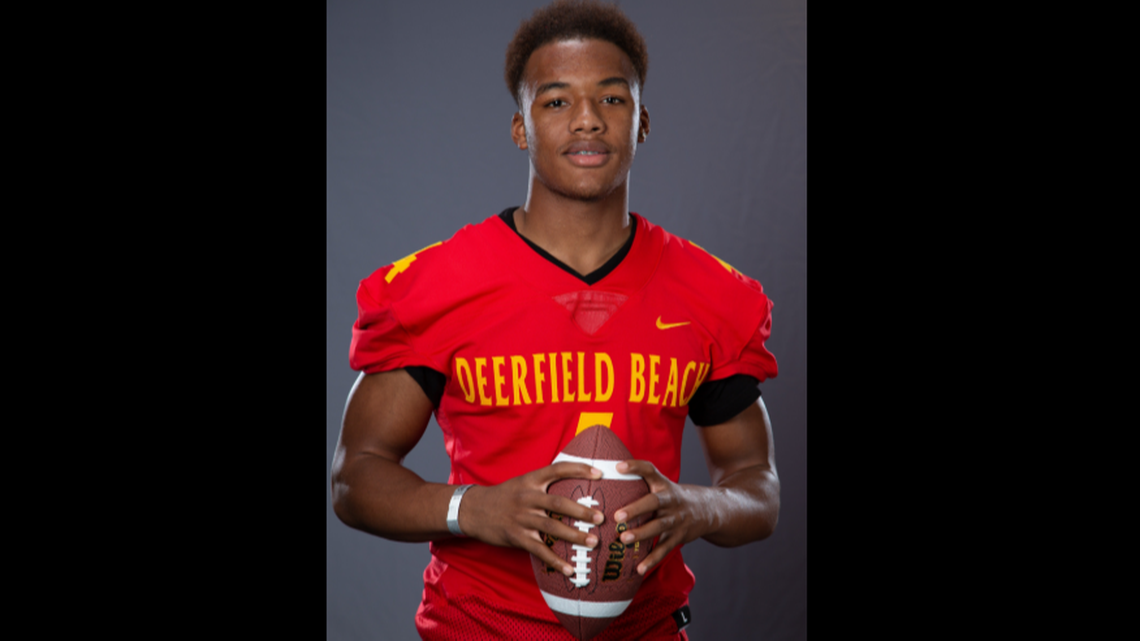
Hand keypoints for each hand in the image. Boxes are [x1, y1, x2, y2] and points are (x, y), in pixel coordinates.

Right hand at [460, 463, 605, 575]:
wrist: (473, 509)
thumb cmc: (503, 496)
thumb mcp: (521, 482)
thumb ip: (543, 483)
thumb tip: (572, 484)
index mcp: (530, 480)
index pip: (558, 469)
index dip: (579, 469)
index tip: (599, 474)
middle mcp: (527, 497)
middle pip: (559, 502)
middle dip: (581, 511)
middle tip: (601, 518)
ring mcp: (521, 518)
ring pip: (552, 527)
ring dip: (574, 536)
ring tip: (593, 542)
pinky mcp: (516, 536)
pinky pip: (539, 550)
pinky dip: (555, 561)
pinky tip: (569, 569)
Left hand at [613, 460, 709, 575]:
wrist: (707, 510)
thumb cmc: (672, 497)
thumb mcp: (662, 484)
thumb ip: (640, 481)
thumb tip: (608, 474)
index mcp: (663, 484)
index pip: (649, 470)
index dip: (635, 467)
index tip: (618, 467)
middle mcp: (670, 500)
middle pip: (654, 502)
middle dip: (636, 508)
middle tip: (618, 515)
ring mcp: (676, 519)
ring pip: (658, 526)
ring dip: (641, 533)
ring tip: (623, 539)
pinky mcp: (679, 536)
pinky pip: (664, 548)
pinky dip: (652, 559)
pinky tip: (639, 568)